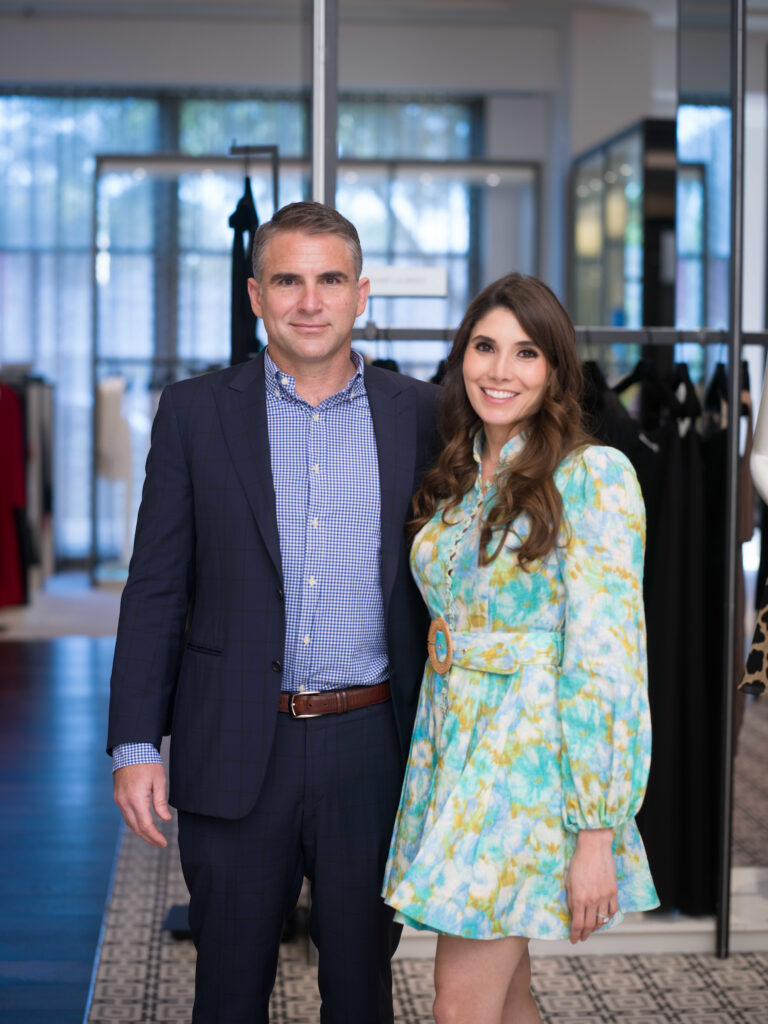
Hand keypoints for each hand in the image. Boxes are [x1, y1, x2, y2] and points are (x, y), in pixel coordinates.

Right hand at [113, 762, 171, 847]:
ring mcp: (119, 800)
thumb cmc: (147, 762)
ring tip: (153, 836)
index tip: (164, 843)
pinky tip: (143, 823)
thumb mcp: (159, 780)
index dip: (155, 837)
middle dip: (148, 838)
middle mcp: (124, 802)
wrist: (130, 749)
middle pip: (136, 828)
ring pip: (129, 822)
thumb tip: (165, 819)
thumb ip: (161, 801)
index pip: (146, 825)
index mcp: (136, 799)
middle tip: (160, 843)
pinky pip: (126, 814)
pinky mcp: (117, 797)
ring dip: (141, 831)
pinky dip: (135, 822)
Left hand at [565, 828, 617, 943]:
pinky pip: (613, 911)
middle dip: (585, 934)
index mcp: (579, 898)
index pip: (577, 924)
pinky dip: (608, 918)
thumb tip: (573, 913)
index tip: (573, 939)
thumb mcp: (569, 881)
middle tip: (582, 937)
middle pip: (590, 925)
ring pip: (602, 920)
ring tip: (591, 929)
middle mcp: (593, 900)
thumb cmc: (579, 862)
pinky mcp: (613, 892)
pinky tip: (604, 918)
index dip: (575, 934)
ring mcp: (605, 897)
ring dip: (596, 928)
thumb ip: (571, 899)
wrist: (594, 847)